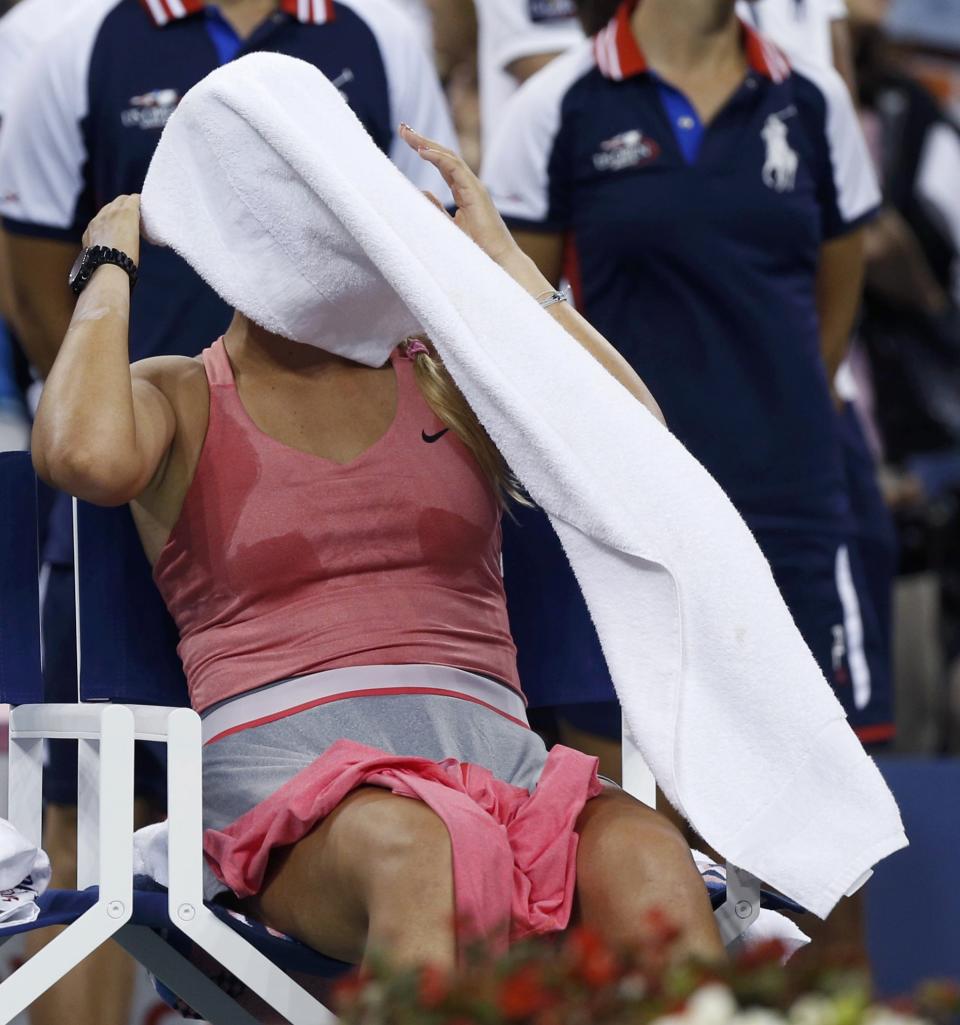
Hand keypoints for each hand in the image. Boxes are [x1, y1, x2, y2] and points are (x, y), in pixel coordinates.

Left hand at [82, 194, 140, 263]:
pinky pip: (97, 221)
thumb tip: (131, 226)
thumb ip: (133, 226)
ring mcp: (97, 220)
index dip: (138, 201)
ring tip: (119, 221)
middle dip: (126, 203)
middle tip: (132, 210)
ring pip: (106, 209)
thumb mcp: (137, 239)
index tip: (141, 206)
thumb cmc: (128, 257)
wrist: (108, 268)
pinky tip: (107, 233)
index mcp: (127, 213)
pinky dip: (103, 223)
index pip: (133, 198)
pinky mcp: (89, 229)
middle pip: (119, 200)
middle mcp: (110, 212)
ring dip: (113, 211)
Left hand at [401, 124, 521, 268]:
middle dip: (423, 140)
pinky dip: (438, 158)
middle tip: (403, 128)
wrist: (498, 260)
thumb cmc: (478, 248)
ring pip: (449, 157)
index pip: (442, 163)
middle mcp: (469, 185)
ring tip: (408, 134)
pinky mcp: (476, 192)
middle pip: (444, 155)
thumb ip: (436, 209)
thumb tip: (421, 193)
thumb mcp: (448, 226)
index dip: (425, 150)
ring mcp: (474, 187)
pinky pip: (455, 168)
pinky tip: (422, 151)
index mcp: (464, 191)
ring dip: (427, 144)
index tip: (407, 138)